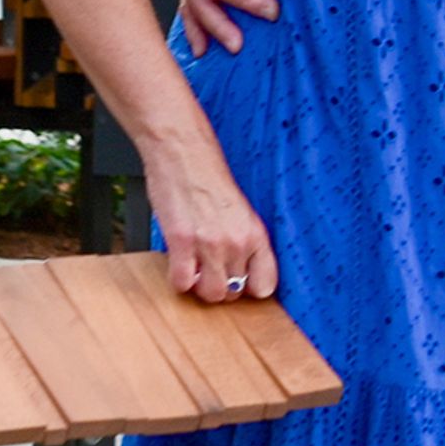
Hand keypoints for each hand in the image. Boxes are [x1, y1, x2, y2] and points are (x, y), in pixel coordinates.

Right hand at [147, 149, 277, 303]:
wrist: (182, 151)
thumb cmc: (207, 174)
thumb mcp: (239, 209)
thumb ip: (243, 239)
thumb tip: (239, 269)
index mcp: (256, 233)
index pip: (266, 285)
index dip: (250, 289)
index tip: (241, 284)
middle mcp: (238, 242)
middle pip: (234, 293)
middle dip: (220, 286)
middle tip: (209, 270)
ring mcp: (211, 244)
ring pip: (210, 295)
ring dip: (199, 287)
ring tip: (194, 269)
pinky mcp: (182, 242)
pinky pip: (182, 284)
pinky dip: (178, 279)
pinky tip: (178, 263)